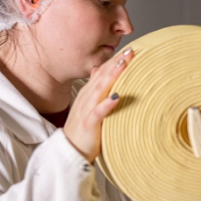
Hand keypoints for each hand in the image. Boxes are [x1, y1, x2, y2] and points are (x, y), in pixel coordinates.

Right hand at [64, 48, 133, 162]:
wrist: (70, 150)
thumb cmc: (83, 129)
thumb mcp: (88, 105)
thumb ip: (94, 88)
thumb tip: (99, 70)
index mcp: (88, 93)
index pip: (103, 72)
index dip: (115, 61)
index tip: (129, 50)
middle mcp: (87, 98)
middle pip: (103, 76)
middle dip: (116, 63)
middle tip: (130, 51)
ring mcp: (87, 110)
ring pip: (100, 90)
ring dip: (112, 76)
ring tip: (124, 65)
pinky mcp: (89, 124)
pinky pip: (98, 112)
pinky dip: (107, 104)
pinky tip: (117, 96)